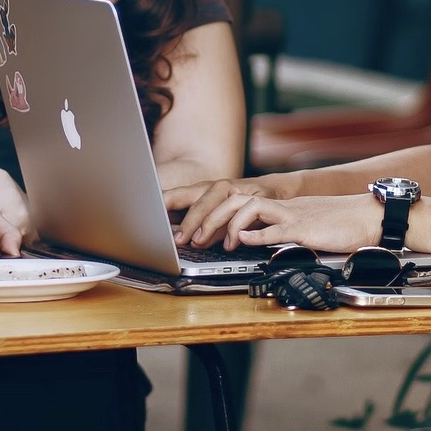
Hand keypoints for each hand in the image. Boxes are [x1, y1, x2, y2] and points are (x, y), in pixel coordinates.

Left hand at [166, 176, 285, 248]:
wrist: (279, 190)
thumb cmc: (244, 204)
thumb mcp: (221, 216)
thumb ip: (205, 227)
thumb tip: (186, 241)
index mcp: (206, 191)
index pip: (181, 195)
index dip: (166, 203)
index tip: (151, 215)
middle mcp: (221, 187)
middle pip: (200, 200)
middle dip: (188, 221)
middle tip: (178, 240)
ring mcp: (240, 191)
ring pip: (221, 203)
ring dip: (210, 224)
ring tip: (200, 241)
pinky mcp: (260, 199)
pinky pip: (248, 211)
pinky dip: (237, 228)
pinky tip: (232, 243)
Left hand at [207, 193, 384, 252]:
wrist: (371, 217)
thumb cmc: (344, 223)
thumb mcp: (306, 224)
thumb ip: (281, 229)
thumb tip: (255, 238)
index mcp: (283, 205)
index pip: (240, 199)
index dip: (215, 212)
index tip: (200, 229)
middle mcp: (284, 206)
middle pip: (236, 198)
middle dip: (210, 217)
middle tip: (195, 237)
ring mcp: (294, 215)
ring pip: (250, 207)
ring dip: (227, 224)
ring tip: (218, 242)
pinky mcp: (305, 228)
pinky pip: (276, 228)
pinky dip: (255, 234)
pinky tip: (241, 240)